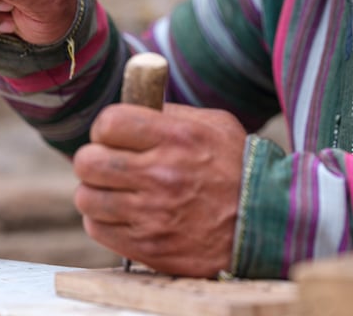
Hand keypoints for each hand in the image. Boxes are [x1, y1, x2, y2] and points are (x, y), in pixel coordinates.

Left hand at [73, 103, 246, 276]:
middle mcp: (161, 174)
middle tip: (108, 163)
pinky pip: (98, 229)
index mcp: (176, 137)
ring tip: (116, 191)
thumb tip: (133, 105)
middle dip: (93, 159)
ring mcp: (152, 214)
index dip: (105, 128)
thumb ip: (170, 115)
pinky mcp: (149, 246)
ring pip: (87, 198)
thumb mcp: (214, 125)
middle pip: (88, 161)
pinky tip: (124, 214)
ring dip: (97, 192)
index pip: (109, 123)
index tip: (113, 136)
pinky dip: (104, 221)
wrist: (265, 223)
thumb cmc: (238, 168)